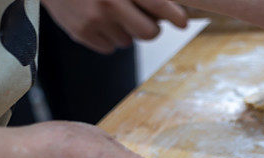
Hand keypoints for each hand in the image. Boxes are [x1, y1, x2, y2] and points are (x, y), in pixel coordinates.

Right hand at [43, 0, 187, 53]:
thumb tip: (170, 10)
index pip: (159, 4)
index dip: (175, 16)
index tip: (182, 22)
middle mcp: (109, 3)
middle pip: (149, 33)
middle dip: (150, 28)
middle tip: (144, 19)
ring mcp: (94, 20)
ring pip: (129, 41)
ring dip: (125, 31)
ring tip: (110, 12)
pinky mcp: (81, 33)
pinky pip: (109, 48)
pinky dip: (108, 37)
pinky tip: (98, 20)